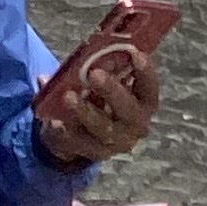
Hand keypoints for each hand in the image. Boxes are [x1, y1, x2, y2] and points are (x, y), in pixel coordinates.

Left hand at [39, 43, 158, 168]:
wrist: (77, 132)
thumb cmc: (95, 96)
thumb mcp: (98, 79)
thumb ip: (95, 65)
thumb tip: (83, 53)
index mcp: (140, 104)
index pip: (149, 91)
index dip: (146, 75)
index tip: (137, 55)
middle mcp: (133, 125)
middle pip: (130, 111)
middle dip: (112, 91)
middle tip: (94, 74)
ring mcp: (115, 142)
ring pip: (103, 128)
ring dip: (86, 111)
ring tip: (68, 96)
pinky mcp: (94, 152)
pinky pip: (81, 142)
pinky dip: (68, 131)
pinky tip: (57, 123)